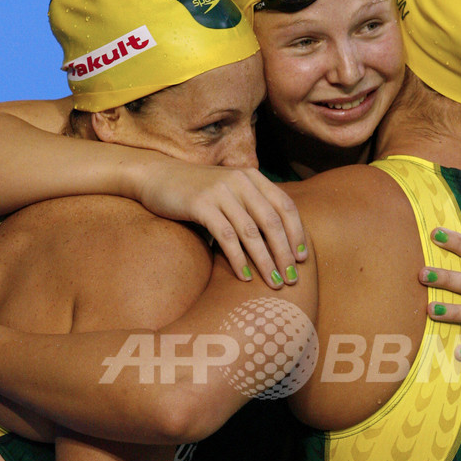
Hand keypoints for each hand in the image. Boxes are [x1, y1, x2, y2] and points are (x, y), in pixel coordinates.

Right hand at [138, 164, 306, 289]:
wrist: (158, 177)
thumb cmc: (198, 191)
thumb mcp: (230, 191)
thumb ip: (252, 206)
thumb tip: (280, 241)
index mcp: (253, 177)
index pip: (285, 206)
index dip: (297, 234)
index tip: (303, 259)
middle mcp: (240, 182)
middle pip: (272, 222)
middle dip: (285, 253)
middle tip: (292, 279)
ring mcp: (220, 192)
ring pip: (251, 232)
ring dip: (265, 261)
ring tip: (274, 283)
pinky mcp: (200, 204)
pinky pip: (227, 236)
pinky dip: (238, 259)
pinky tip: (245, 277)